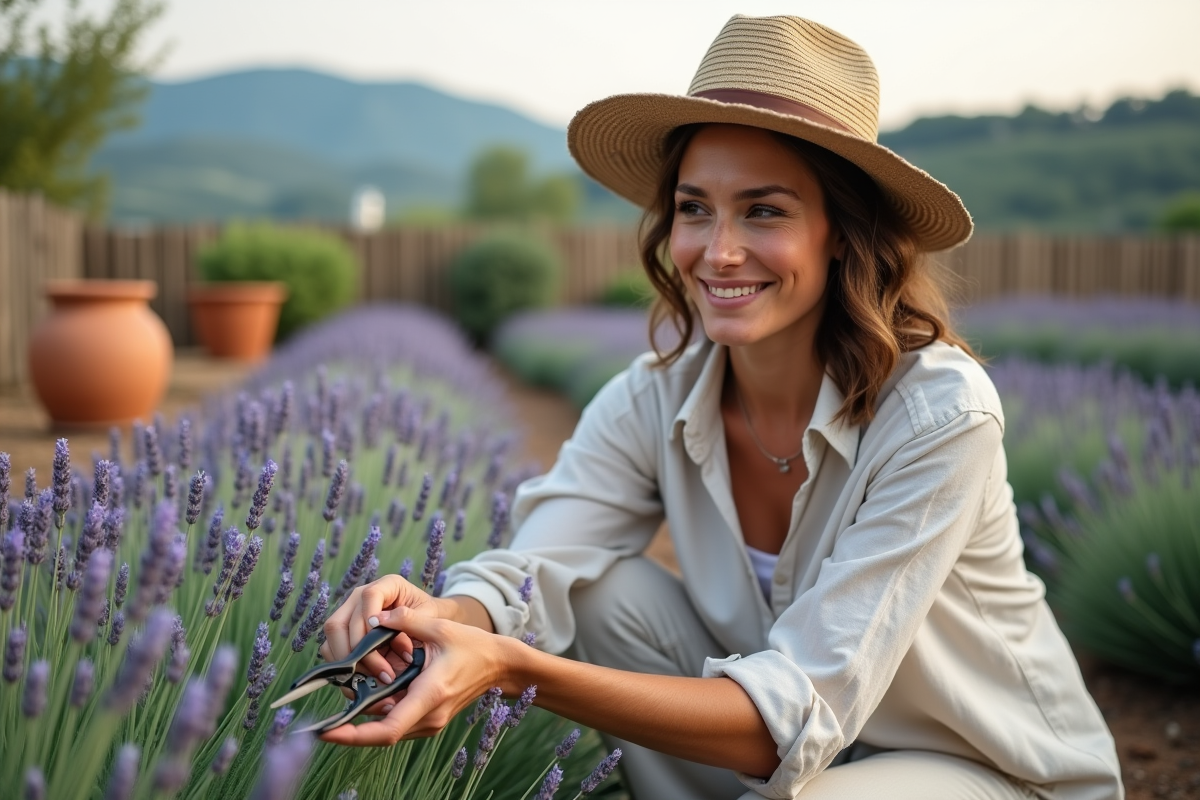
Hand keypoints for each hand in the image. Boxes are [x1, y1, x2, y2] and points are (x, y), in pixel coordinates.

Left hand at [318, 605, 509, 745]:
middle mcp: (429, 716)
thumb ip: (406, 620)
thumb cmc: (473, 646)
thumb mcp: (441, 627)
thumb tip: (375, 616)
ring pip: (387, 729)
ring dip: (365, 719)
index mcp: (430, 695)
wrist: (499, 665)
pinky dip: (379, 713)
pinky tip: (367, 696)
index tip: (326, 732)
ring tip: (343, 701)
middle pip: (381, 733)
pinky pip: (397, 723)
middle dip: (351, 726)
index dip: (353, 735)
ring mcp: (430, 722)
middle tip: (324, 717)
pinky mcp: (429, 721)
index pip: (387, 729)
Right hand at [320, 575, 451, 685]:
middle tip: (383, 672)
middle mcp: (362, 596)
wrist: (428, 622)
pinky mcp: (344, 630)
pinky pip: (331, 647)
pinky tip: (365, 678)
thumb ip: (409, 618)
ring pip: (333, 635)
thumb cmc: (428, 616)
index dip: (370, 616)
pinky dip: (344, 665)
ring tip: (375, 677)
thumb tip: (381, 625)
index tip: (379, 636)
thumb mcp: (427, 615)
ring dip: (350, 660)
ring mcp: (349, 611)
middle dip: (359, 650)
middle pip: (342, 621)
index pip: (370, 596)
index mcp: (387, 585)